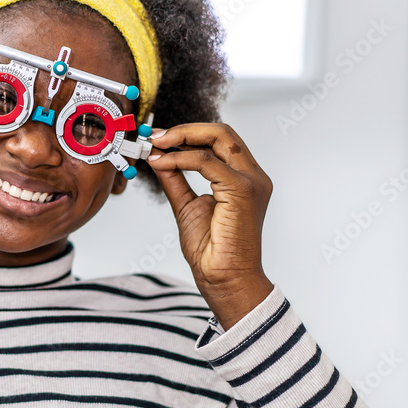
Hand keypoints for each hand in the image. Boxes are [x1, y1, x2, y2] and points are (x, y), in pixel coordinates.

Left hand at [146, 123, 274, 330]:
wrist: (224, 279)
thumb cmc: (211, 251)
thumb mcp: (186, 206)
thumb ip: (175, 180)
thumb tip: (158, 158)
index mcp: (244, 179)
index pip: (221, 140)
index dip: (189, 133)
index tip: (159, 138)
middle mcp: (253, 176)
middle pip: (222, 132)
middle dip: (185, 129)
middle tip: (155, 136)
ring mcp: (251, 182)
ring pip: (218, 138)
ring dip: (180, 138)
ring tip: (155, 146)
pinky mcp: (242, 190)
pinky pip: (207, 162)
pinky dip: (180, 158)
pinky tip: (162, 163)